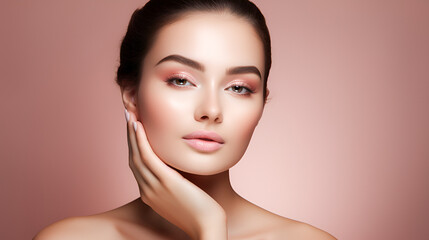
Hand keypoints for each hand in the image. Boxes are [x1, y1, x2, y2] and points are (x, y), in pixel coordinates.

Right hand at [125, 109, 226, 239]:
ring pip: (136, 155)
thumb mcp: (182, 196)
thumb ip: (175, 182)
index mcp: (150, 195)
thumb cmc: (200, 213)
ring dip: (132, 134)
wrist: (207, 228)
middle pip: (132, 158)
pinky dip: (140, 140)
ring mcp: (154, 187)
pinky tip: (139, 126)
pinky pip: (147, 157)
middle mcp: (147, 190)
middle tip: (128, 117)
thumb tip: (178, 168)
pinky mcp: (166, 182)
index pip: (137, 166)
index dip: (133, 146)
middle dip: (129, 137)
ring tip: (131, 115)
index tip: (134, 130)